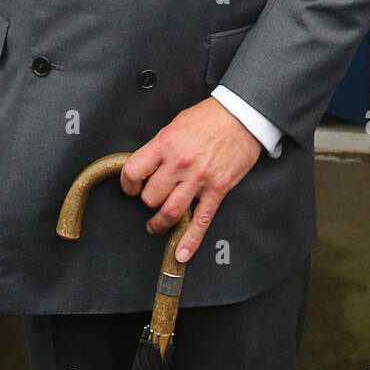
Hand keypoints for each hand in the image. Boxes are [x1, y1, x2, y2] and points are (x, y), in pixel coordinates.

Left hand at [120, 97, 262, 264]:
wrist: (241, 116)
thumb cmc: (210, 116)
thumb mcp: (176, 124)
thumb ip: (161, 146)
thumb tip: (148, 164)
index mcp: (165, 144)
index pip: (133, 172)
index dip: (128, 185)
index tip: (130, 188)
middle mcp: (179, 163)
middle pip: (150, 197)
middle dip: (148, 202)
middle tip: (150, 202)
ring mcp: (198, 179)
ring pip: (170, 213)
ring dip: (160, 224)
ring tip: (157, 226)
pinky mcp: (217, 190)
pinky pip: (201, 221)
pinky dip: (190, 241)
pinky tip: (182, 253)